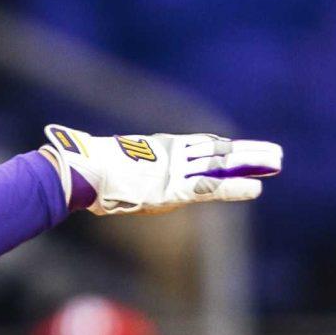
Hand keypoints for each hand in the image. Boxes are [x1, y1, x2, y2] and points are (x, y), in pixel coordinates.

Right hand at [40, 124, 279, 215]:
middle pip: (216, 153)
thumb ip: (82, 153)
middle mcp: (170, 157)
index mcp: (154, 150)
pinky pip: (211, 188)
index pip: (195, 145)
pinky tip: (255, 189)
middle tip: (275, 154)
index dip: (219, 147)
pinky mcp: (174, 189)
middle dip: (246, 154)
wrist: (77, 172)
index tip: (237, 147)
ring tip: (277, 162)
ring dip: (250, 164)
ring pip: (220, 165)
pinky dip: (234, 188)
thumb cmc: (78, 167)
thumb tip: (58, 149)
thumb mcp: (87, 157)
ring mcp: (173, 171)